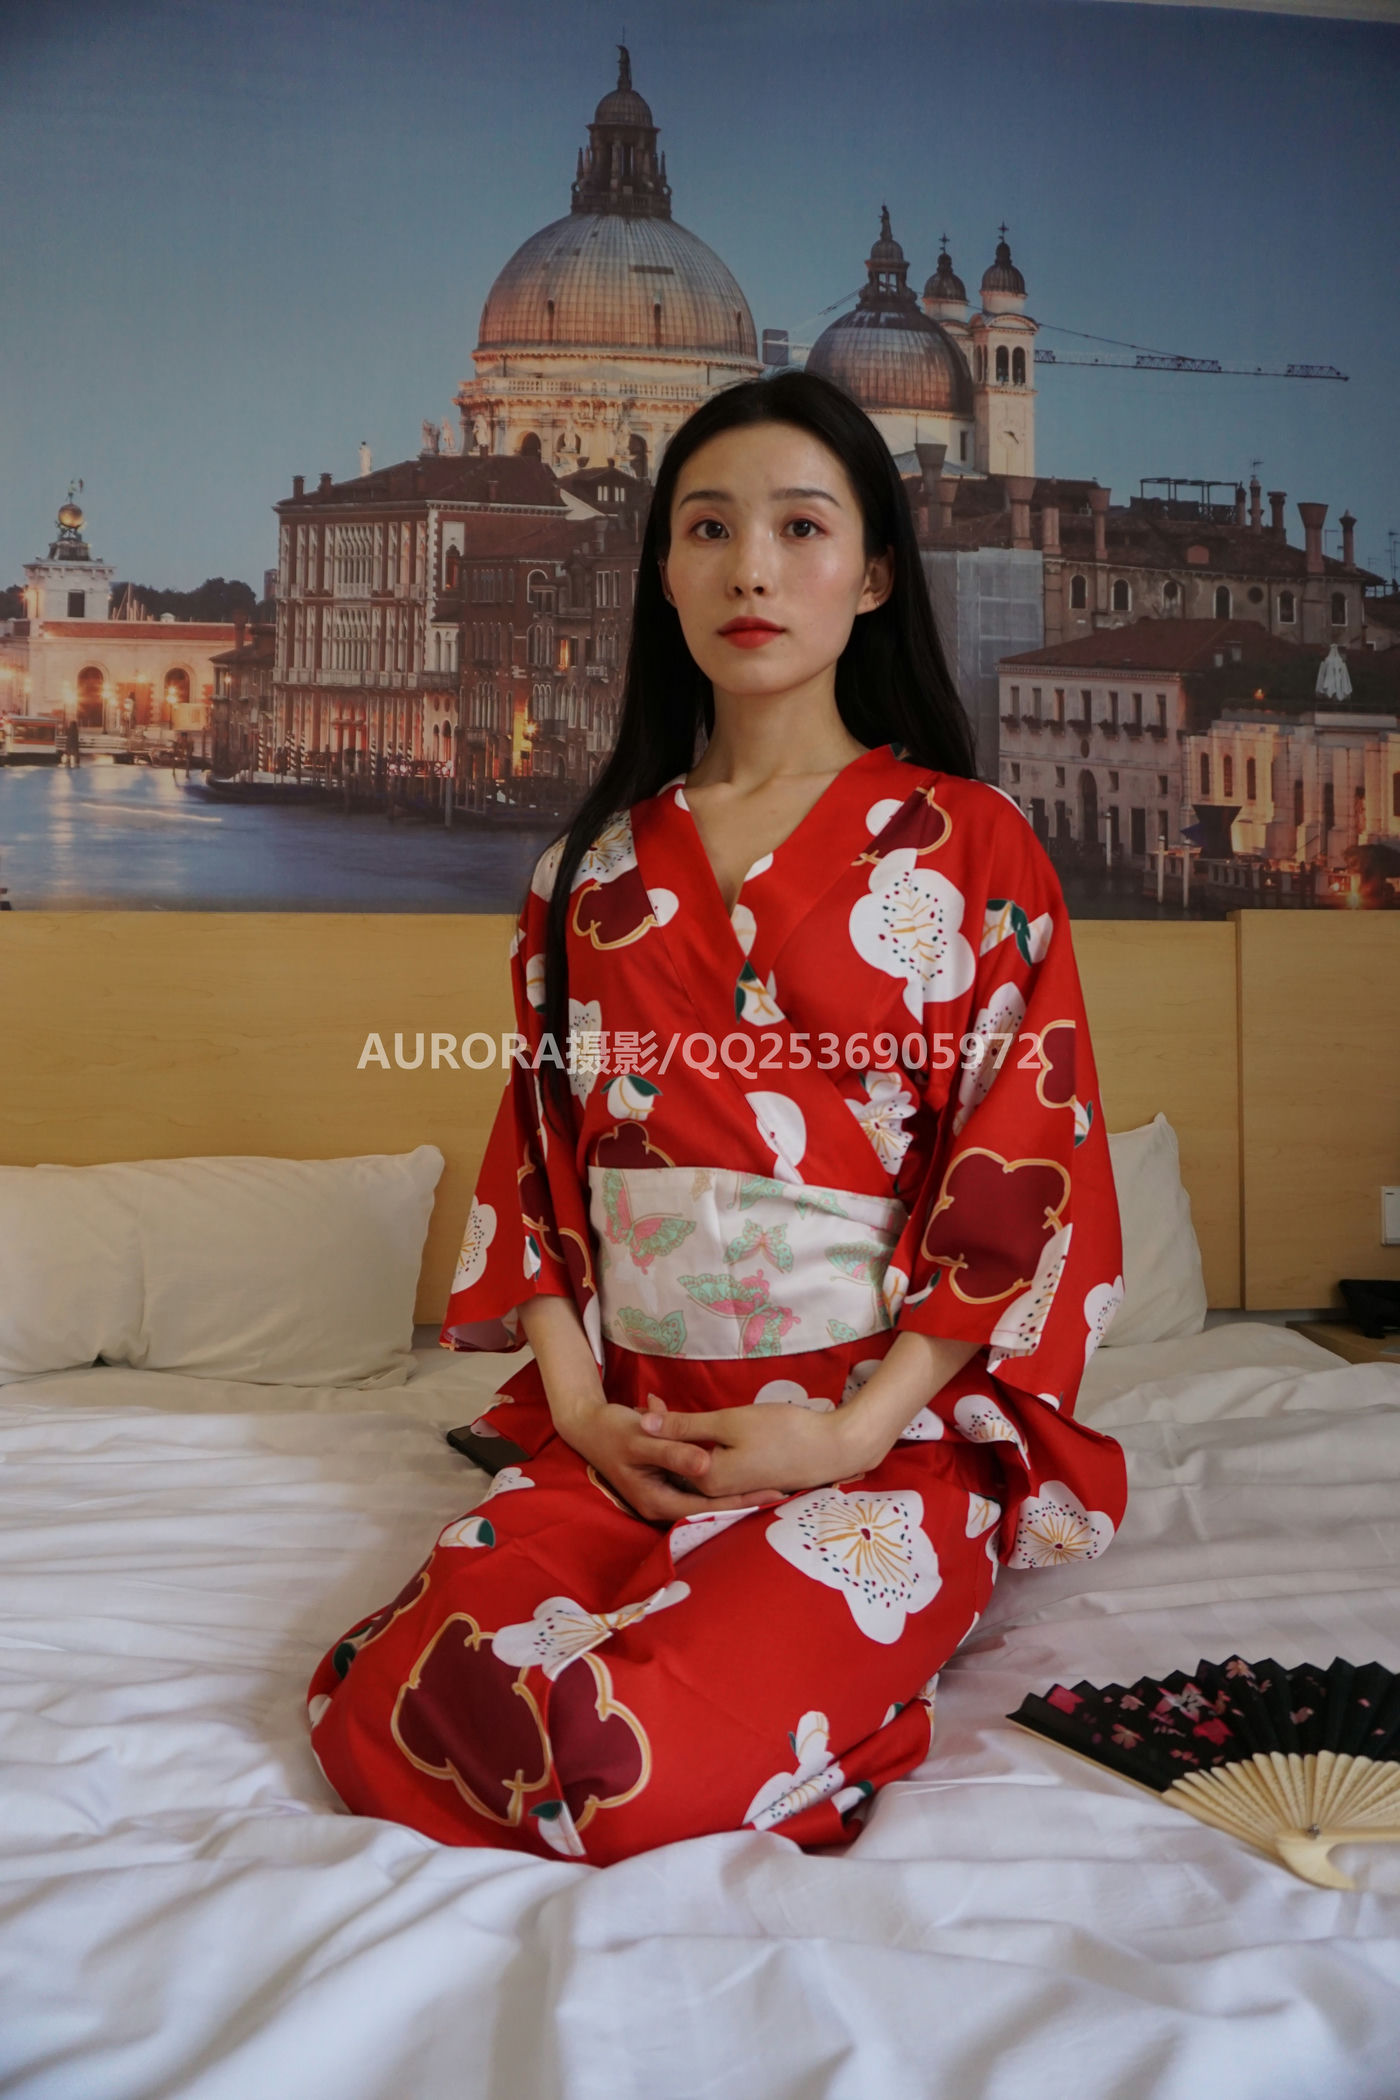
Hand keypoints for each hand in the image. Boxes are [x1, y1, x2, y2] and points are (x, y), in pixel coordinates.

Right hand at [557, 1399, 785, 1524]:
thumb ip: (674, 1451)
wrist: (588, 1425)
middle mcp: (663, 1504)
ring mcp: (666, 1493)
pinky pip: (700, 1482)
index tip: (771, 1494)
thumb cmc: (613, 1431)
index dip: (741, 1501)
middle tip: (782, 1491)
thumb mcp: (643, 1439)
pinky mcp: (669, 1480)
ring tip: (774, 1483)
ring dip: (736, 1488)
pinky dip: (721, 1476)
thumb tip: (706, 1464)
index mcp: (656, 1501)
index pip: (708, 1507)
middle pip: (711, 1506)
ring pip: (708, 1495)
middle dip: (745, 1498)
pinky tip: (747, 1470)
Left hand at [639, 1402, 868, 1499]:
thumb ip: (686, 1425)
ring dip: (682, 1437)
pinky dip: (703, 1444)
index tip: (645, 1400)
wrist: (835, 1449)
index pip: (666, 1455)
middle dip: (664, 1433)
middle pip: (678, 1461)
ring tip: (668, 1409)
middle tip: (650, 1401)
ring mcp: (734, 1490)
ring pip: (695, 1461)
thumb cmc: (784, 1432)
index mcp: (707, 1481)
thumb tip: (643, 1424)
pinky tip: (702, 1425)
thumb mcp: (730, 1421)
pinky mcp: (748, 1482)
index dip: (654, 1426)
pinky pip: (714, 1463)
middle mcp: (717, 1492)